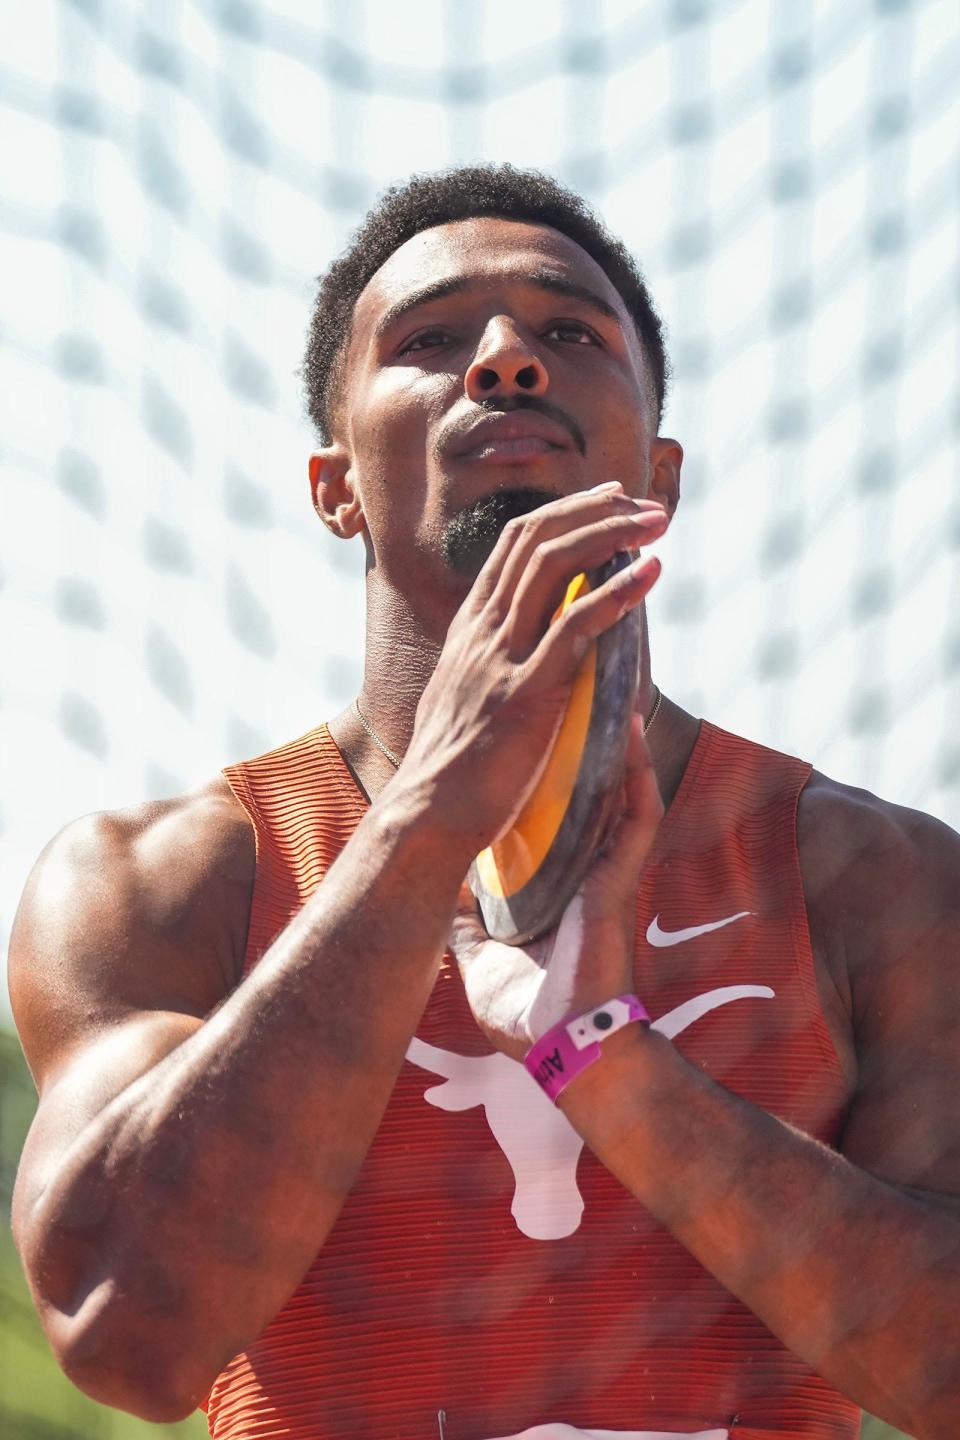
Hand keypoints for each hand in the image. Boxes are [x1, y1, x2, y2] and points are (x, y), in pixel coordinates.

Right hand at [398, 485, 667, 857]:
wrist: (427, 815)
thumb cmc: (450, 769)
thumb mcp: (460, 698)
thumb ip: (487, 665)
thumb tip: (514, 652)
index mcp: (470, 629)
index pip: (515, 545)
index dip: (565, 513)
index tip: (607, 500)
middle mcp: (482, 631)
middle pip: (537, 539)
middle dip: (596, 510)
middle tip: (644, 503)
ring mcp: (501, 658)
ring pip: (555, 566)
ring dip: (613, 534)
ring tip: (657, 523)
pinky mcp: (525, 693)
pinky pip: (575, 626)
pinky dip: (618, 591)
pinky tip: (651, 573)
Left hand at [448, 711, 663, 1061]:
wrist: (565, 1053)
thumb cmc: (528, 1015)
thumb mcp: (482, 955)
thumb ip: (467, 923)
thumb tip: (440, 899)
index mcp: (550, 882)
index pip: (548, 813)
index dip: (538, 771)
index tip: (521, 729)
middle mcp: (581, 868)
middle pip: (584, 787)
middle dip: (579, 738)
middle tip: (569, 686)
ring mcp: (605, 871)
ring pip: (615, 789)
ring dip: (611, 740)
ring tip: (607, 684)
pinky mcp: (622, 880)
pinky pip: (637, 817)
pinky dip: (636, 776)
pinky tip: (631, 733)